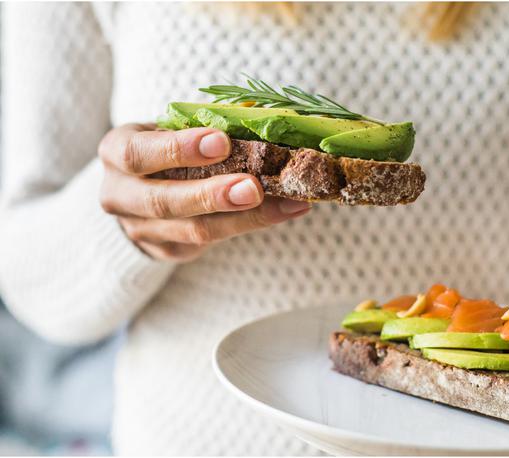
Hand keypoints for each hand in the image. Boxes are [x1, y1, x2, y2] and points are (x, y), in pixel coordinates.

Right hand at [98, 123, 310, 260]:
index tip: (222, 141)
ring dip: (245, 218)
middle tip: (254, 187)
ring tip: (288, 204)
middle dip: (212, 195)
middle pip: (163, 202)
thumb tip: (261, 116)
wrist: (140, 189)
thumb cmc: (165, 147)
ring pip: (194, 231)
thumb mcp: (172, 127)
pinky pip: (211, 243)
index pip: (138, 153)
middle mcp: (120, 195)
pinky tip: (286, 211)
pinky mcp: (167, 251)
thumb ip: (206, 123)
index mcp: (116, 152)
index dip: (177, 150)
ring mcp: (141, 230)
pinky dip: (252, 226)